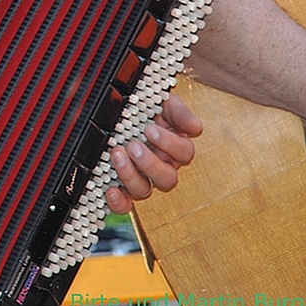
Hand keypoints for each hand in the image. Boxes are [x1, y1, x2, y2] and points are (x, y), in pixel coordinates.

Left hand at [105, 93, 202, 213]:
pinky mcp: (123, 186)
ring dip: (130, 175)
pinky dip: (119, 202)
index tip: (150, 128)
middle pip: (167, 178)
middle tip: (133, 145)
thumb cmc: (146, 108)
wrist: (122, 108)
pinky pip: (125, 203)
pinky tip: (111, 190)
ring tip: (117, 154)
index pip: (184, 153)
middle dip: (149, 162)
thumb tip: (195, 127)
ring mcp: (143, 178)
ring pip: (145, 190)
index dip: (169, 143)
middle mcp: (162, 166)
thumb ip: (179, 112)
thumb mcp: (164, 103)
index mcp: (175, 147)